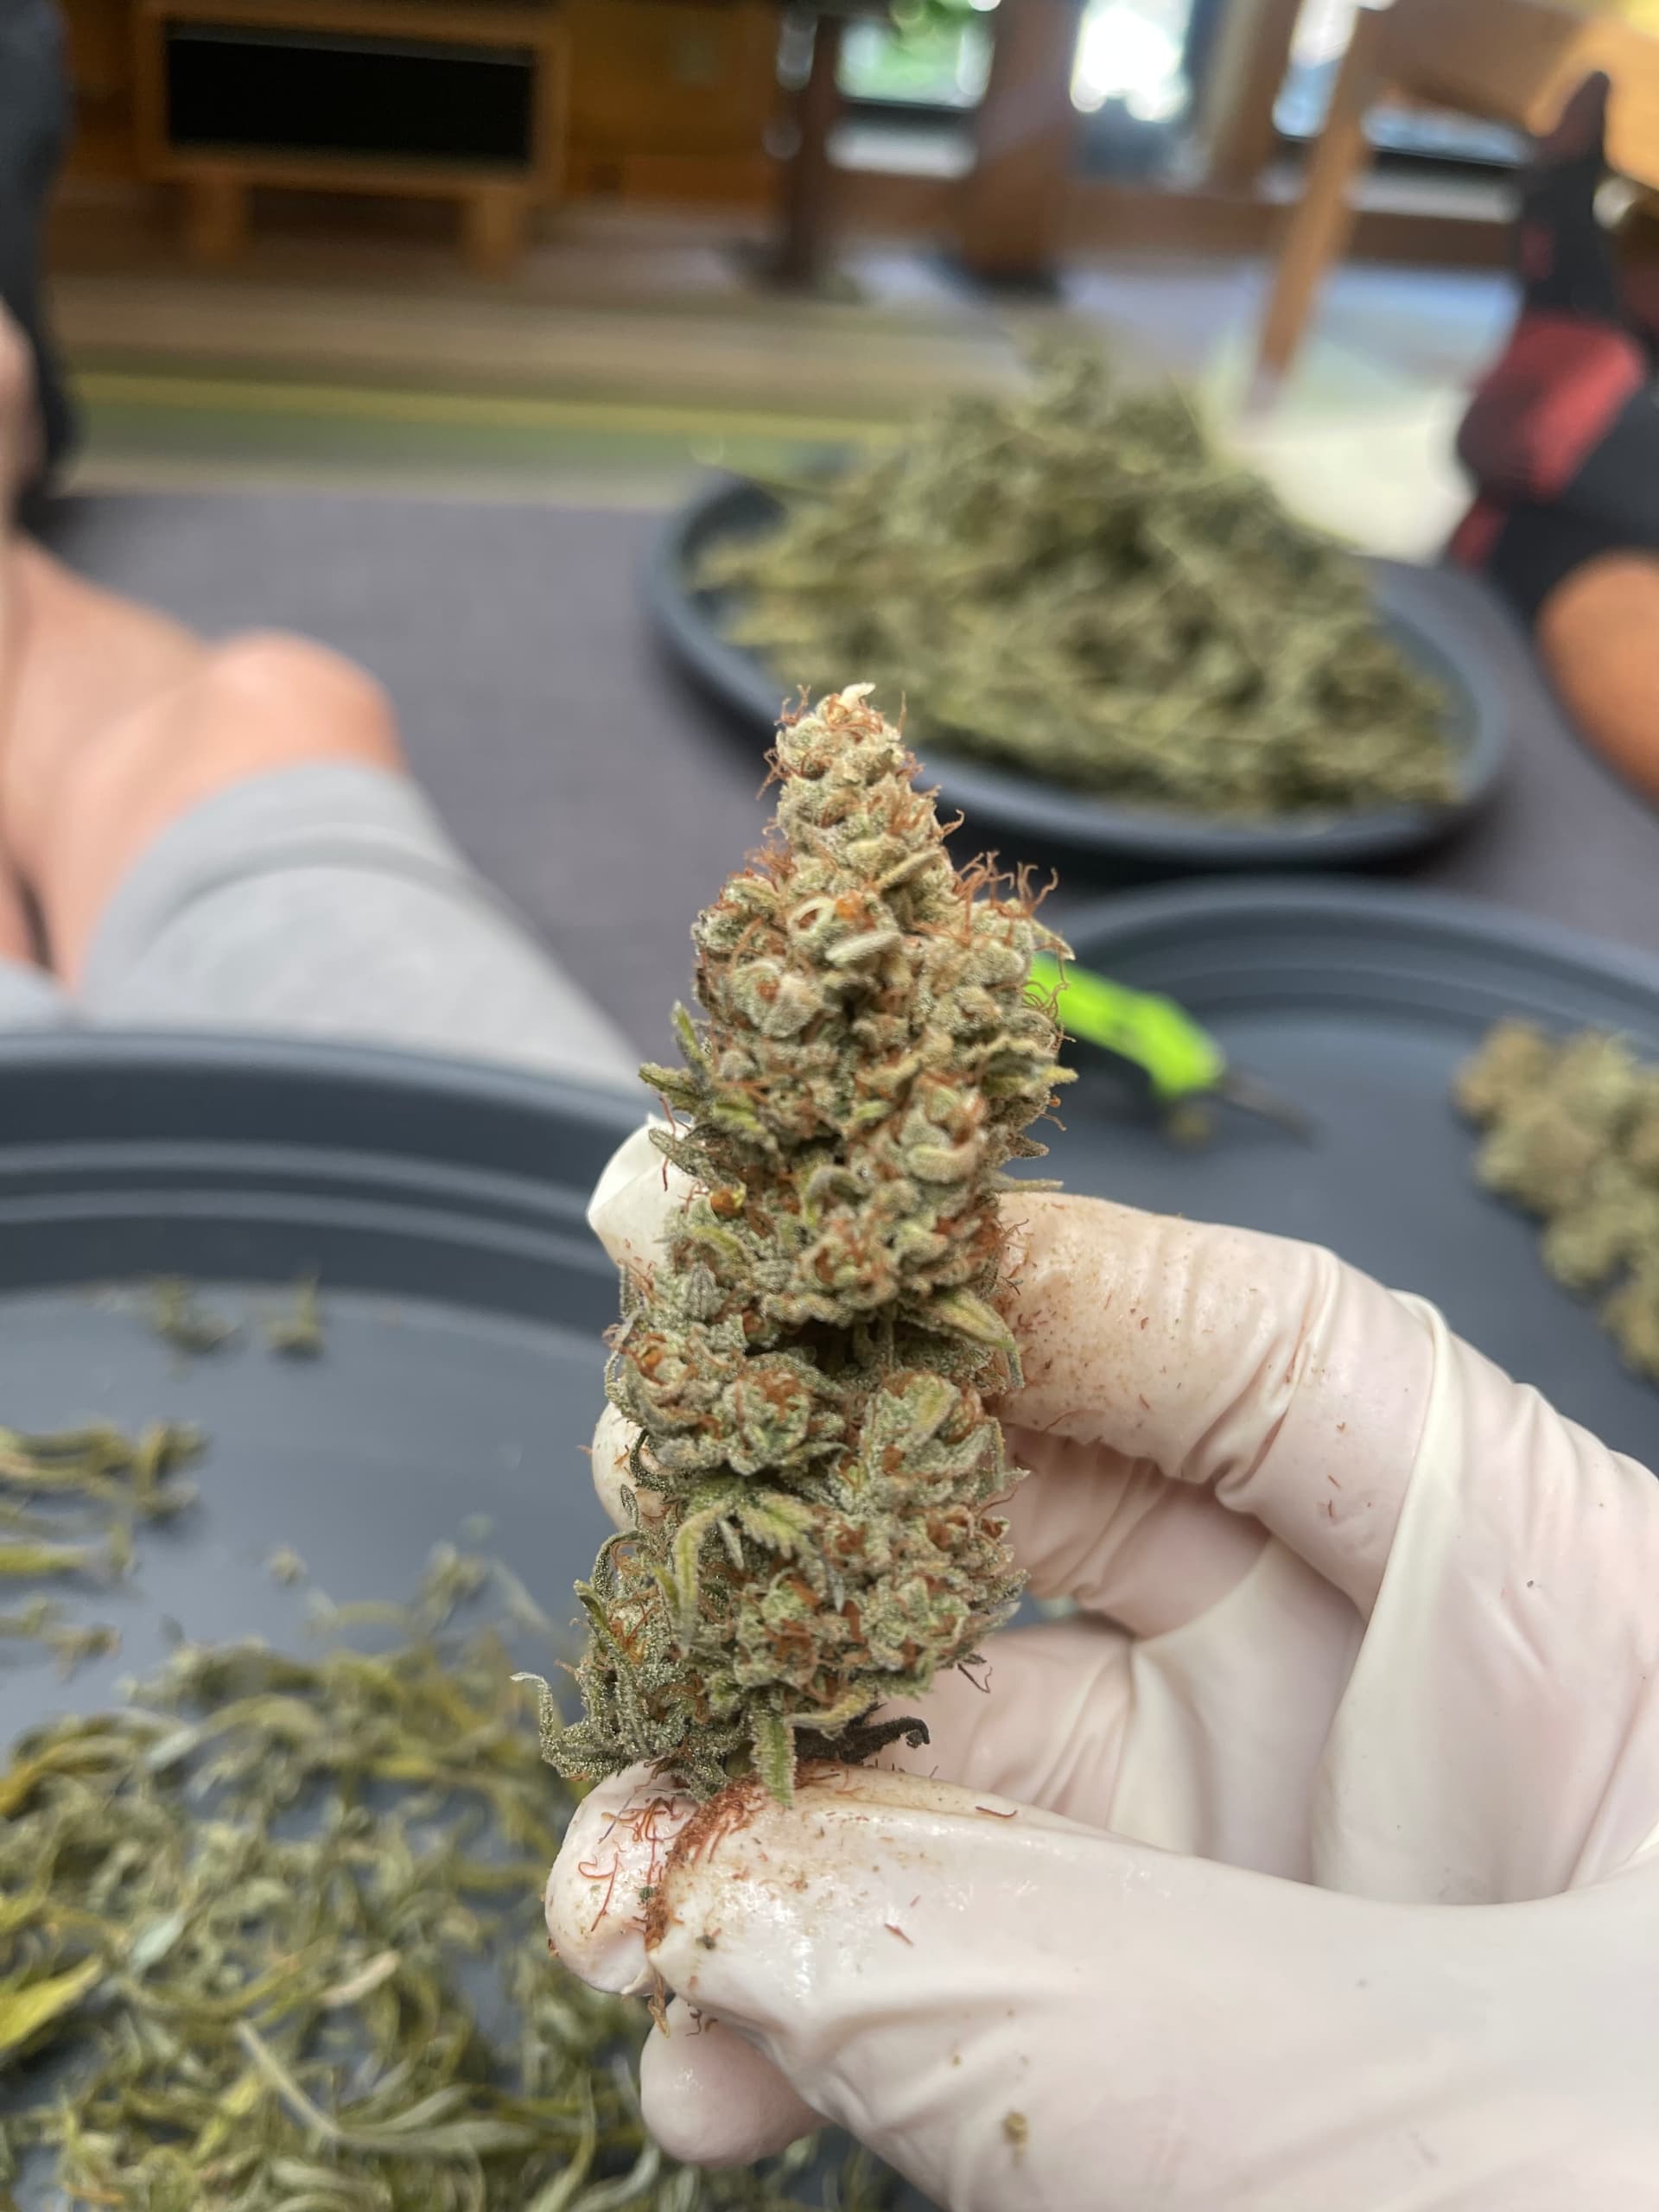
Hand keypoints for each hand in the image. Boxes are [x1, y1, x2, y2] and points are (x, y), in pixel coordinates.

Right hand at [546, 1126, 1658, 2210]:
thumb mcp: (1460, 2102)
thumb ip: (1072, 1984)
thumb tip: (709, 1880)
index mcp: (1557, 1605)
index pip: (1258, 1352)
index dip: (1008, 1279)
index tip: (772, 1249)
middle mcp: (1400, 1703)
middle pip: (1058, 1515)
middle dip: (828, 1520)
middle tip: (637, 1490)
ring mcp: (1269, 1874)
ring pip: (959, 1755)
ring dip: (762, 1813)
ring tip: (612, 1881)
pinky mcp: (1178, 2038)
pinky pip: (947, 1958)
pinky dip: (799, 1993)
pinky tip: (701, 2056)